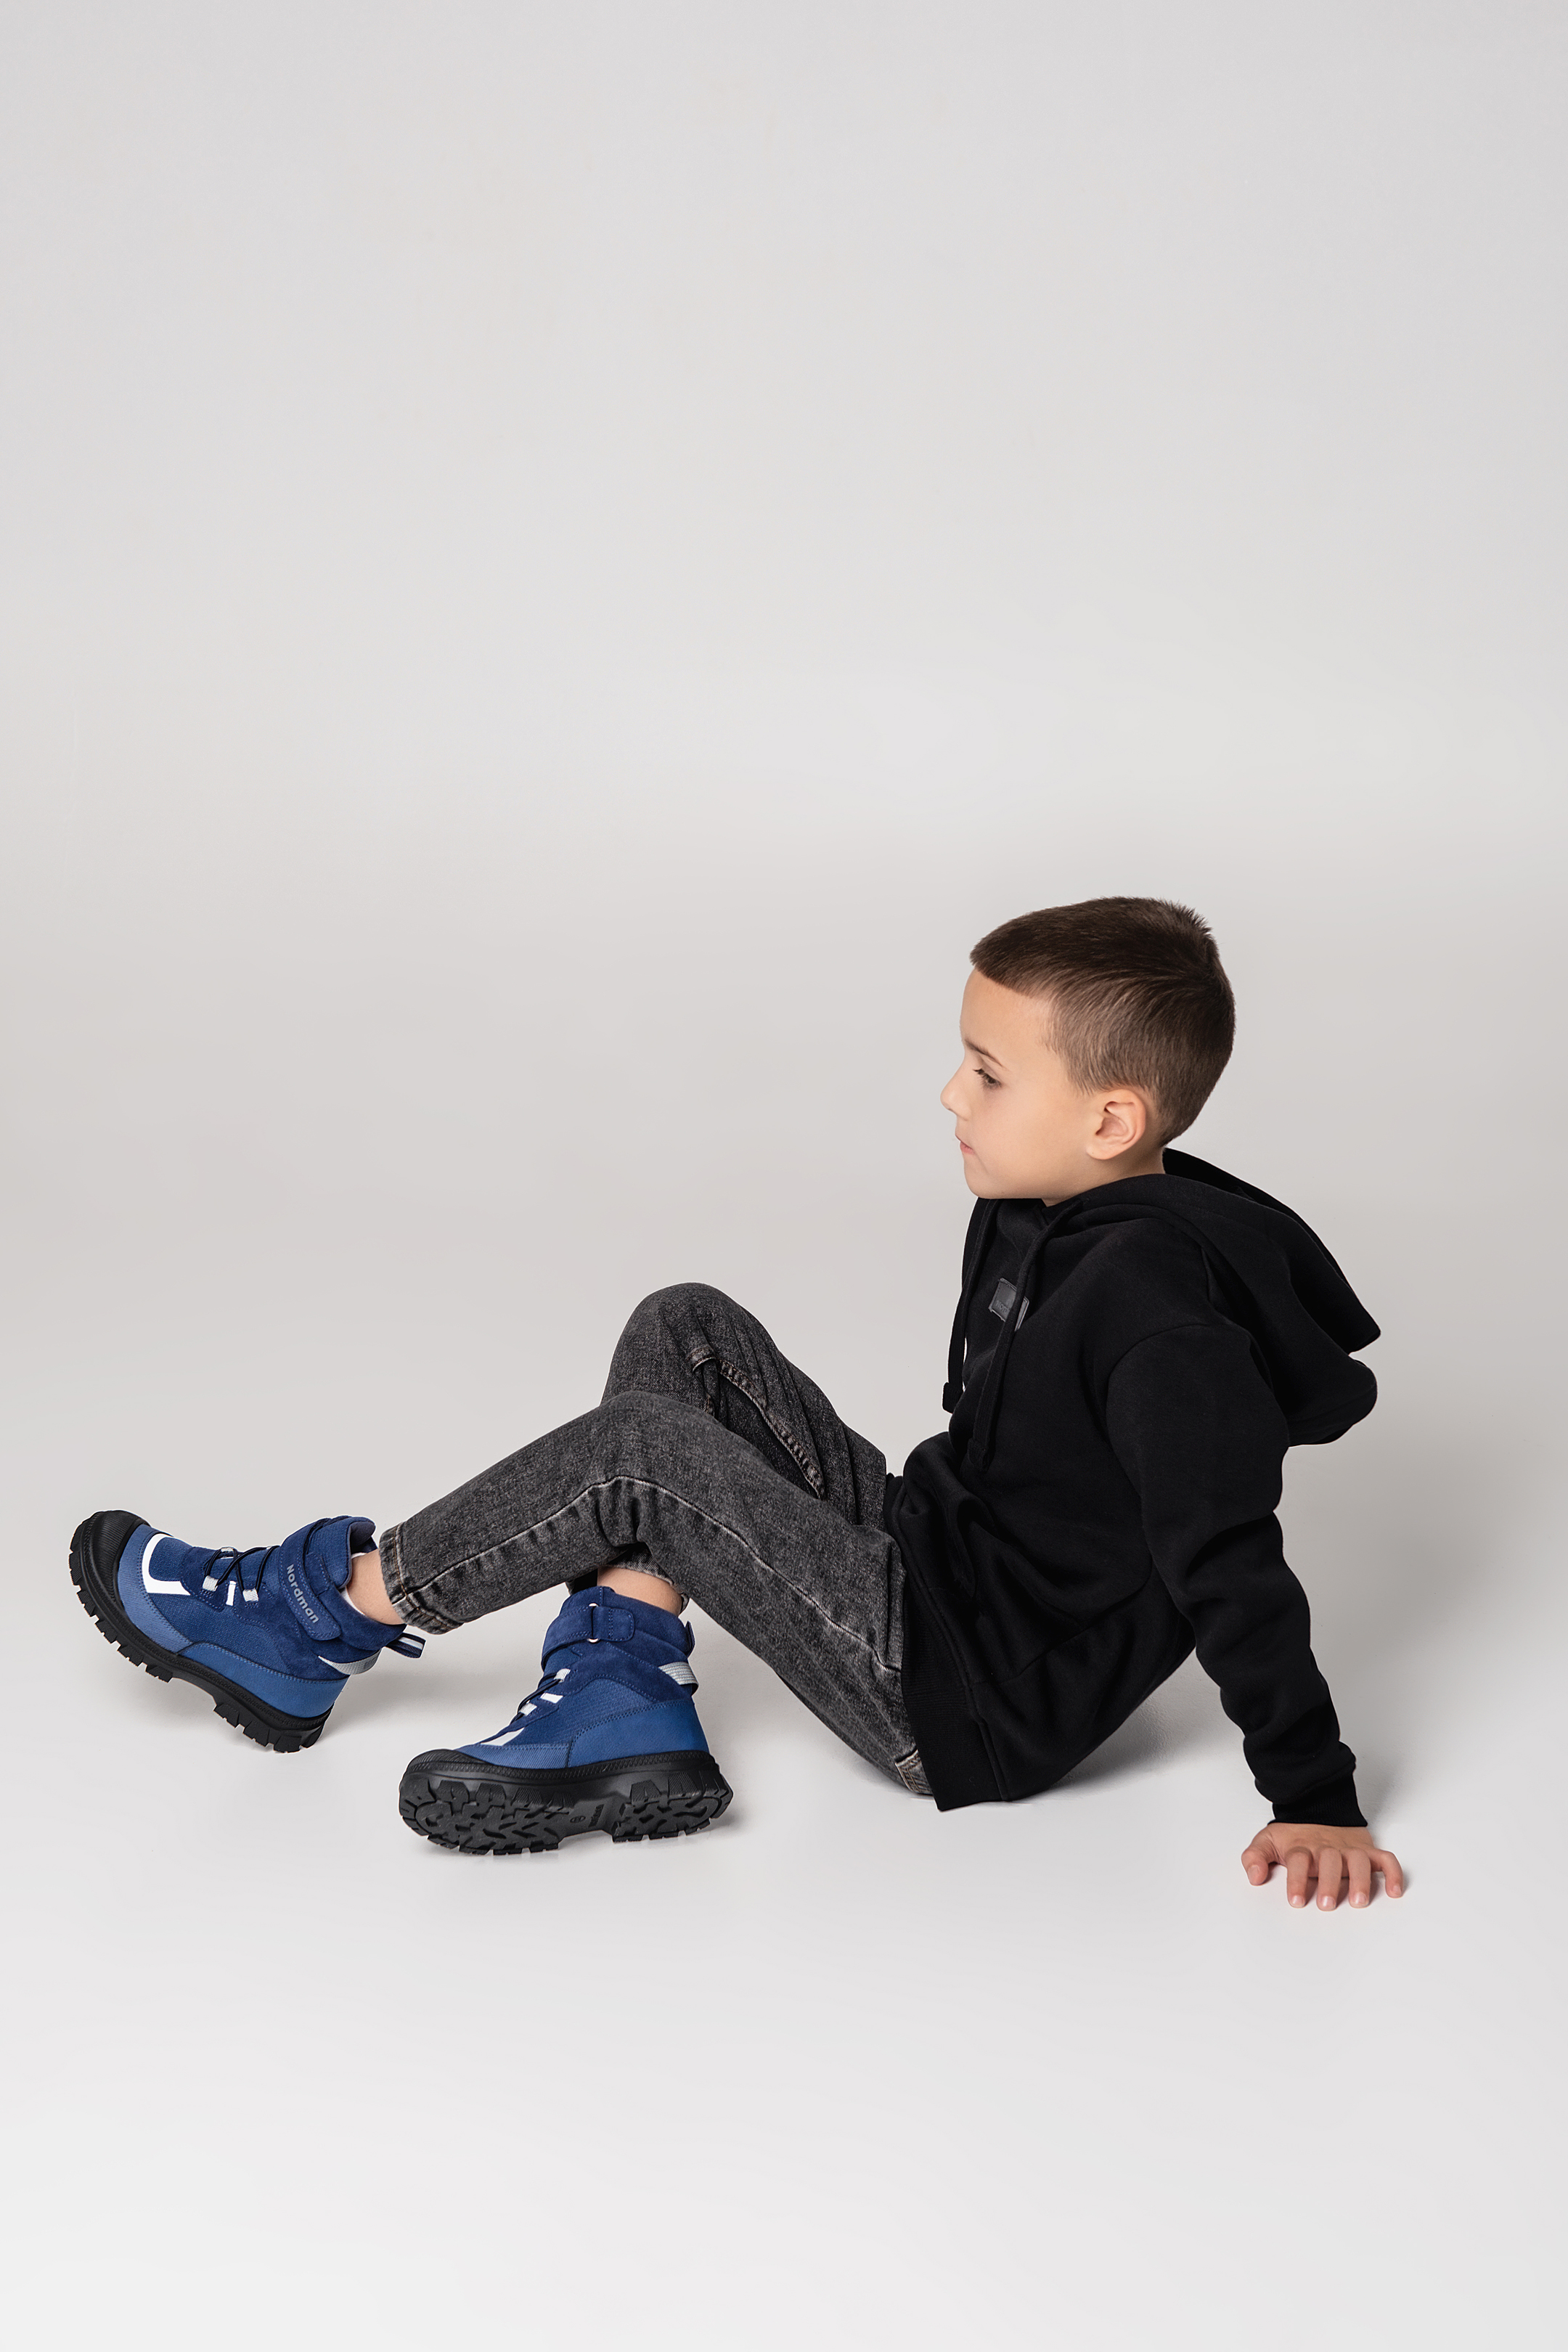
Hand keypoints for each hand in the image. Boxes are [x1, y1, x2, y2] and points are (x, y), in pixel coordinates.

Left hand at [1242, 1822, 1404, 1908]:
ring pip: (1358, 1859)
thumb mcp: (1267, 1841)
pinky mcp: (1367, 1850)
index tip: (1295, 1901)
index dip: (1296, 1880)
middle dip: (1329, 1882)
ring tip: (1359, 1901)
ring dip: (1360, 1879)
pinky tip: (1395, 1891)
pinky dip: (1393, 1872)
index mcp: (1302, 1847)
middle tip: (1327, 1904)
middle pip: (1329, 1860)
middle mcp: (1327, 1848)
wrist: (1317, 1808)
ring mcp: (1348, 1849)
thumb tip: (1254, 1877)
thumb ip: (1255, 1857)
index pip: (1298, 1860)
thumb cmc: (1294, 1836)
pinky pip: (1384, 1858)